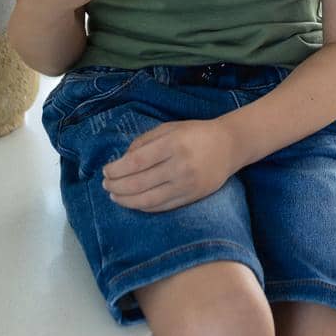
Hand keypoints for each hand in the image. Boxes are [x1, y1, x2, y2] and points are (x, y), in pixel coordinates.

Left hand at [101, 119, 240, 211]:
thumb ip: (144, 142)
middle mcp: (180, 166)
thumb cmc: (196, 133)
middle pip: (138, 183)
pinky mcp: (192, 197)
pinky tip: (134, 202)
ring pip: (148, 199)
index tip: (105, 171)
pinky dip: (143, 206)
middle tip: (105, 186)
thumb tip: (122, 161)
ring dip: (126, 200)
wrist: (229, 146)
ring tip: (115, 197)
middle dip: (117, 186)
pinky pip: (162, 206)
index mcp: (173, 144)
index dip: (116, 170)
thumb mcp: (169, 128)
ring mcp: (187, 185)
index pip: (136, 162)